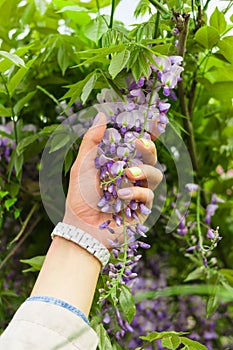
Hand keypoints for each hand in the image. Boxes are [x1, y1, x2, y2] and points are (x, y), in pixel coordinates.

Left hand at [63, 112, 162, 247]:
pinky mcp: (142, 208)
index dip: (149, 132)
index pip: (138, 145)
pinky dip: (136, 192)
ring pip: (155, 175)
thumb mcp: (82, 164)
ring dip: (143, 170)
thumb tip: (102, 115)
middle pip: (151, 157)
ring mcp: (139, 191)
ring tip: (127, 173)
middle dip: (150, 148)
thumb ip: (92, 140)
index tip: (155, 119)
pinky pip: (149, 195)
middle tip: (140, 143)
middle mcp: (132, 175)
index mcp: (120, 162)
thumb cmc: (80, 195)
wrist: (81, 225)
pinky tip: (121, 195)